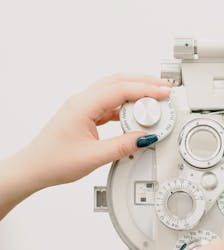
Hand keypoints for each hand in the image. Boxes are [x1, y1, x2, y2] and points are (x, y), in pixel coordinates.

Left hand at [18, 73, 170, 189]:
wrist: (34, 168)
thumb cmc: (53, 161)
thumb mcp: (94, 157)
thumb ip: (122, 146)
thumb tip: (144, 137)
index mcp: (82, 106)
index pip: (120, 90)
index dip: (146, 90)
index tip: (164, 93)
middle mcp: (82, 101)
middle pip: (118, 81)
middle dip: (144, 82)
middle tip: (165, 88)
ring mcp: (83, 106)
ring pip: (114, 89)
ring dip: (135, 91)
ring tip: (155, 98)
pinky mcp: (84, 114)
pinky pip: (109, 103)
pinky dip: (126, 104)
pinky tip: (136, 113)